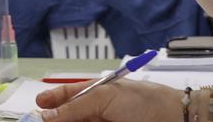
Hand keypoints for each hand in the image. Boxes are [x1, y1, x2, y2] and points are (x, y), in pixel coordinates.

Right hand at [36, 78, 184, 120]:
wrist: (175, 119)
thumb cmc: (143, 101)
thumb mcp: (104, 97)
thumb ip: (75, 106)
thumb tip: (48, 114)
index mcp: (98, 92)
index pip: (69, 94)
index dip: (52, 98)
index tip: (37, 106)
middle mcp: (100, 110)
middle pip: (70, 116)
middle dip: (55, 119)